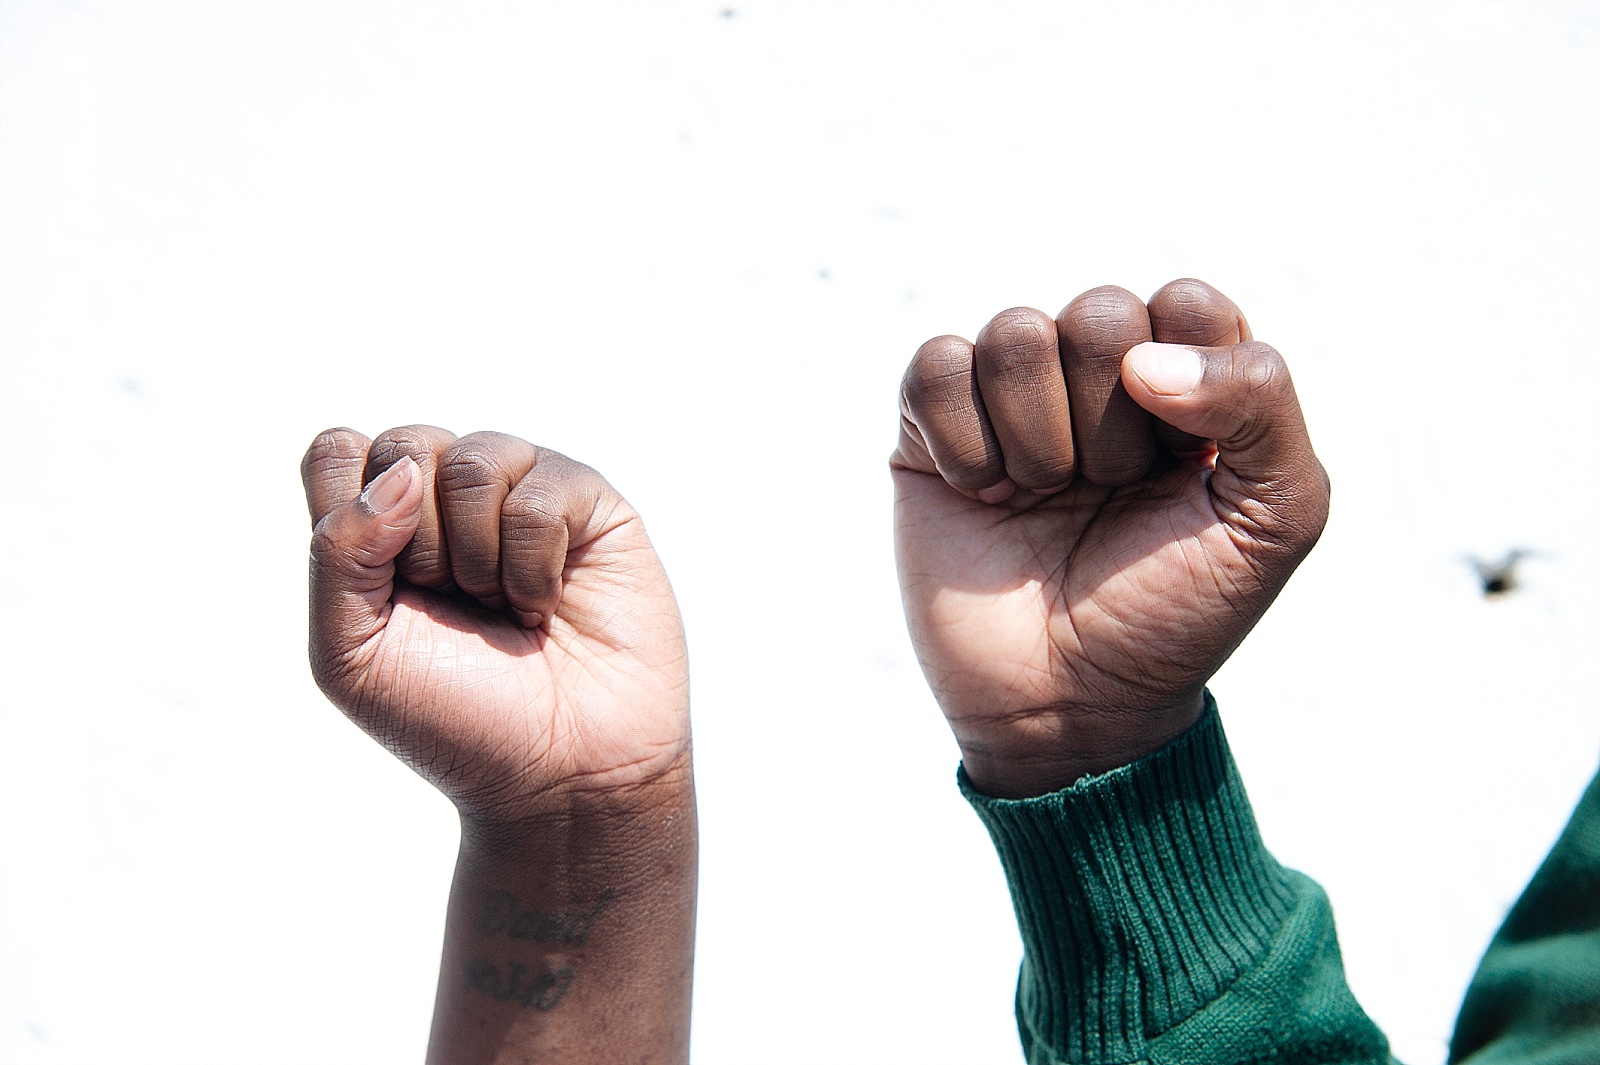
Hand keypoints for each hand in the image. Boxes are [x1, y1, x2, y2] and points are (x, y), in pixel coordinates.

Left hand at [301, 426, 690, 826]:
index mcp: (381, 527)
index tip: (386, 591)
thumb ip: (336, 553)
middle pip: (402, 443)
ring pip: (471, 460)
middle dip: (417, 544)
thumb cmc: (453, 720)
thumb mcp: (350, 654)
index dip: (349, 512)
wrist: (560, 777)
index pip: (337, 449)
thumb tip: (399, 469)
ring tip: (502, 610)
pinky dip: (532, 567)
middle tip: (453, 606)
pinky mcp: (591, 505)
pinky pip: (541, 494)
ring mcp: (523, 492)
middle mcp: (451, 498)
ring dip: (478, 559)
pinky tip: (545, 607)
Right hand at [892, 280, 1328, 797]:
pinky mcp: (930, 428)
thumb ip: (1261, 401)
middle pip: (1099, 313)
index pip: (1186, 302)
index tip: (1180, 465)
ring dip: (1037, 440)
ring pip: (1015, 334)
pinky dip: (965, 443)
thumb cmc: (1175, 612)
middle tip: (1107, 493)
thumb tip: (1144, 359)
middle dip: (1110, 425)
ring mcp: (1010, 400)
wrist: (1070, 705)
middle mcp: (1096, 378)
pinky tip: (983, 497)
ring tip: (1043, 499)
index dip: (1188, 383)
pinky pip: (936, 368)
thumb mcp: (1276, 516)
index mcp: (1186, 381)